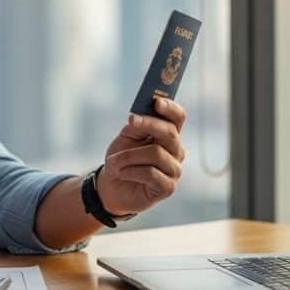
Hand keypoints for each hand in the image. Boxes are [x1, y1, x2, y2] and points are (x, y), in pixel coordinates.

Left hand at [95, 98, 186, 216]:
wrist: (112, 186)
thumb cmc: (122, 158)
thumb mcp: (126, 138)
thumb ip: (136, 126)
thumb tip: (139, 117)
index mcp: (168, 135)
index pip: (178, 117)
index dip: (170, 108)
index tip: (156, 102)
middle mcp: (176, 151)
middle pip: (170, 133)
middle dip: (148, 125)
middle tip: (130, 123)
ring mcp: (174, 170)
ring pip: (156, 153)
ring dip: (129, 156)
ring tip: (114, 162)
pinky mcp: (168, 187)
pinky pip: (151, 173)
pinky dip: (130, 171)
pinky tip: (122, 173)